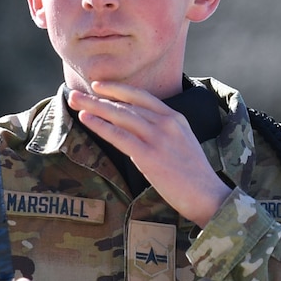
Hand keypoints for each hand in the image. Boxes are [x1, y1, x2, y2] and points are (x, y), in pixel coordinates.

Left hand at [67, 79, 232, 225]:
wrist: (206, 195)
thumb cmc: (192, 175)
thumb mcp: (181, 143)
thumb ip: (161, 131)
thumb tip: (135, 128)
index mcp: (175, 118)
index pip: (142, 96)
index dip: (117, 89)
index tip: (98, 85)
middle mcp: (167, 123)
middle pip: (126, 105)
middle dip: (98, 97)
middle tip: (74, 92)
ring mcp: (158, 138)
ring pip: (121, 116)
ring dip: (95, 107)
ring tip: (74, 101)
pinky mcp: (150, 156)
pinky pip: (120, 136)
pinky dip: (101, 126)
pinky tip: (86, 119)